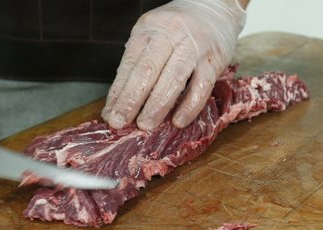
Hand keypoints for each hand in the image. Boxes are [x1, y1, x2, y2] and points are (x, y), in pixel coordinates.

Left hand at [102, 0, 245, 129]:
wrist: (213, 8)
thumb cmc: (176, 29)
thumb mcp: (151, 36)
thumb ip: (137, 62)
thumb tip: (119, 101)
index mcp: (148, 29)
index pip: (129, 64)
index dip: (118, 91)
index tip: (109, 114)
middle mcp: (170, 34)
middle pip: (147, 70)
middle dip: (131, 100)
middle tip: (120, 122)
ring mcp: (193, 47)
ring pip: (173, 79)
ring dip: (157, 106)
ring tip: (145, 125)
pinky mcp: (214, 60)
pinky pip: (201, 86)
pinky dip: (189, 106)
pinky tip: (178, 121)